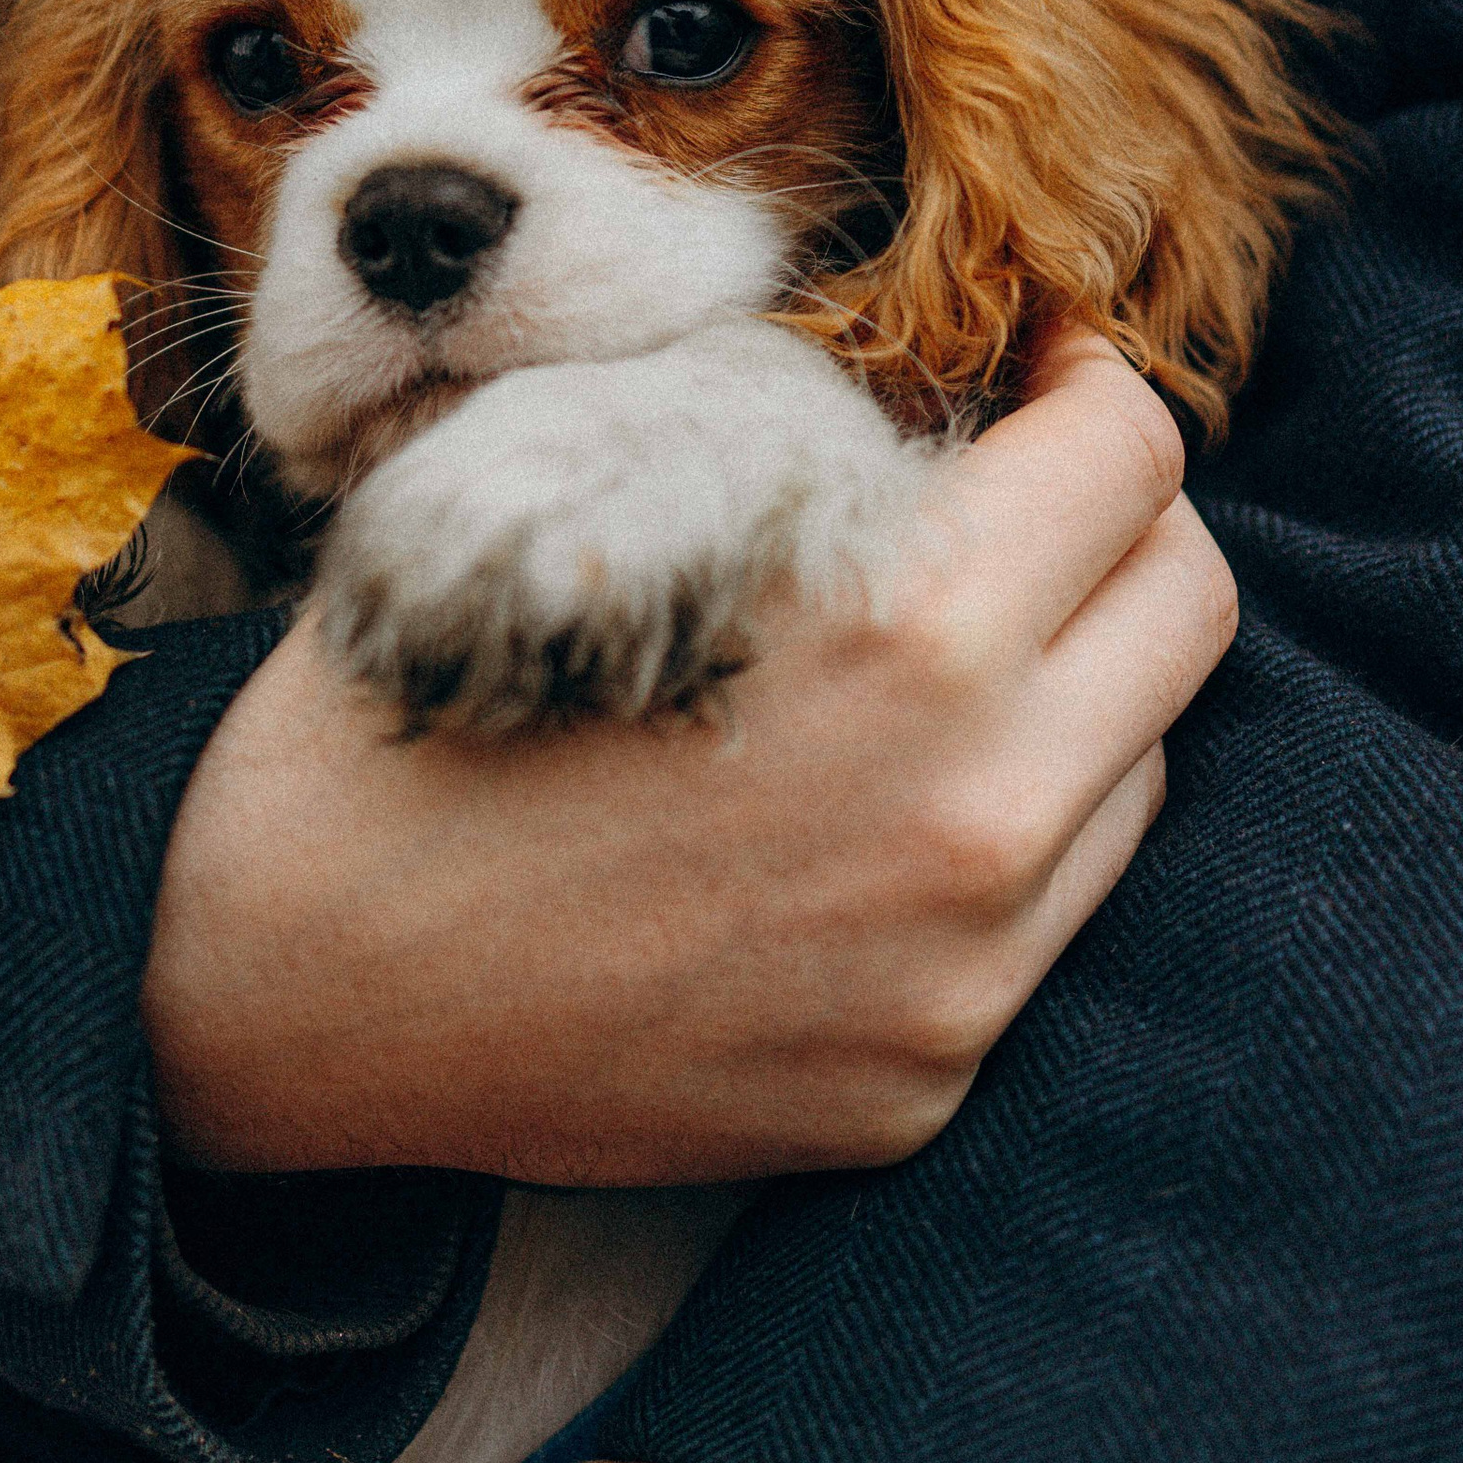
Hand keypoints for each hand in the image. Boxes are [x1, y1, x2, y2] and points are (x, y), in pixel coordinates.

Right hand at [145, 333, 1232, 1181]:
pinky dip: (985, 860)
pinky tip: (851, 827)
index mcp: (900, 637)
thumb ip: (798, 442)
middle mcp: (973, 816)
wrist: (274, 982)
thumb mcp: (593, 502)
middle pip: (1188, 611)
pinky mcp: (915, 1090)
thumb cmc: (413, 705)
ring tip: (925, 678)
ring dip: (1070, 701)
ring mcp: (959, 978)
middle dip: (1119, 527)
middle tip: (1017, 503)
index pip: (1130, 456)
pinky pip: (1037, 932)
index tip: (1041, 372)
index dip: (1092, 383)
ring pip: (1139, 779)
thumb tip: (949, 382)